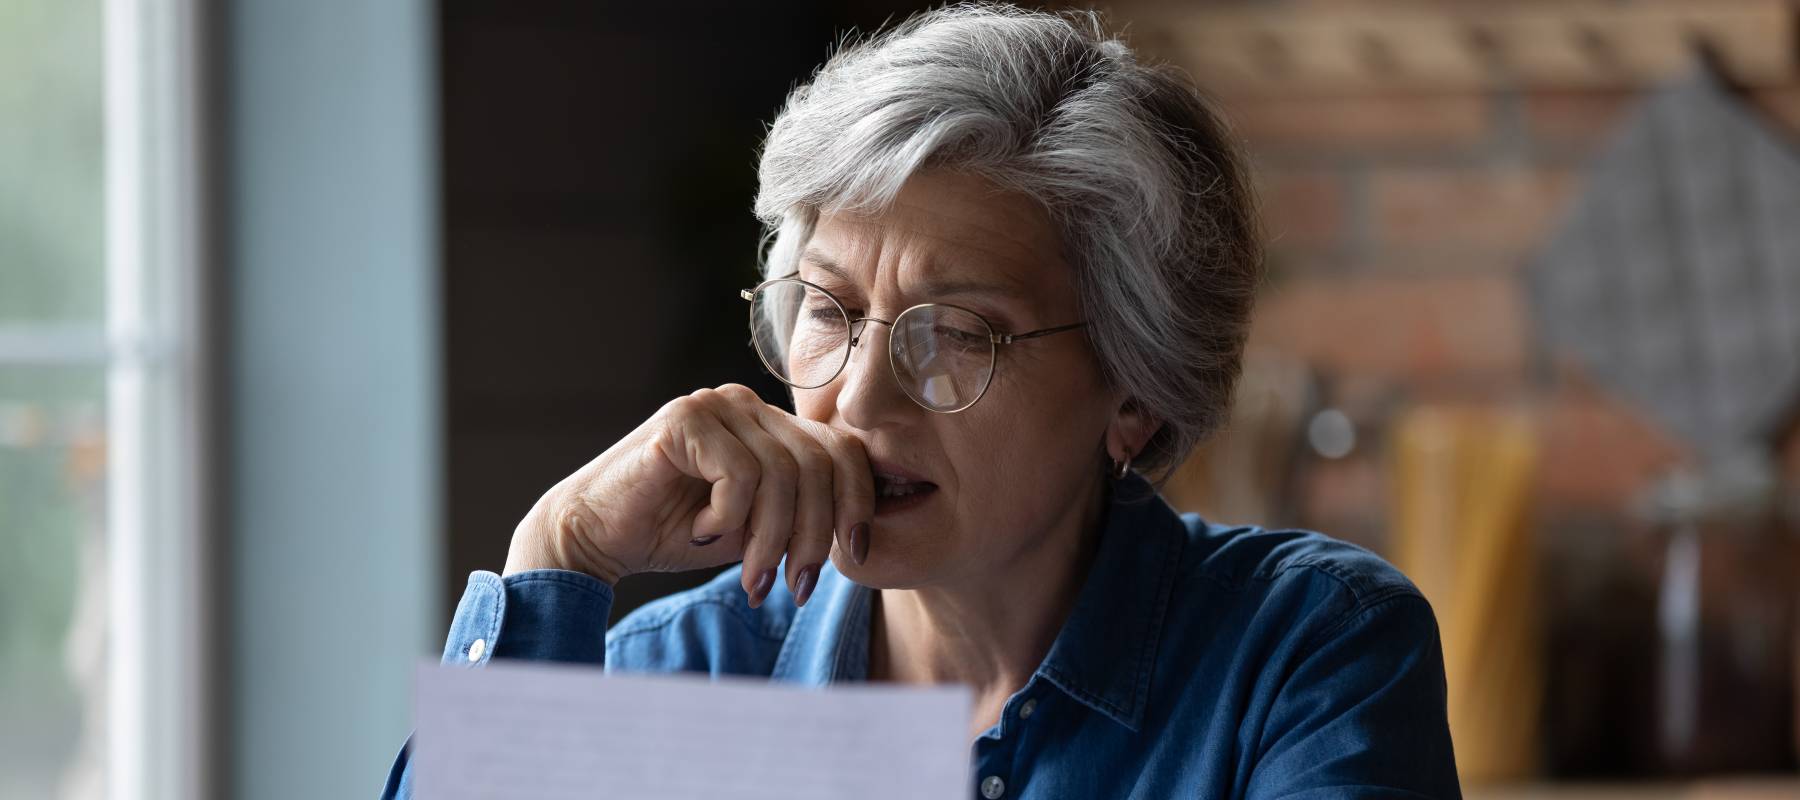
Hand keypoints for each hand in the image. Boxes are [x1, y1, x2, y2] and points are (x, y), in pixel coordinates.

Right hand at [504, 383, 873, 607]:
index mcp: (771, 423)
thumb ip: (804, 517)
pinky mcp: (682, 420)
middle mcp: (747, 404)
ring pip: (782, 474)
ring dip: (770, 539)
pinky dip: (728, 518)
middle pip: (819, 464)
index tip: (857, 556)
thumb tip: (864, 538)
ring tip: (751, 576)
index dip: (857, 505)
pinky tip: (701, 531)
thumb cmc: (676, 533)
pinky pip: (739, 474)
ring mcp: (714, 405)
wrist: (595, 538)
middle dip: (814, 536)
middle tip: (792, 586)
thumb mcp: (758, 529)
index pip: (842, 450)